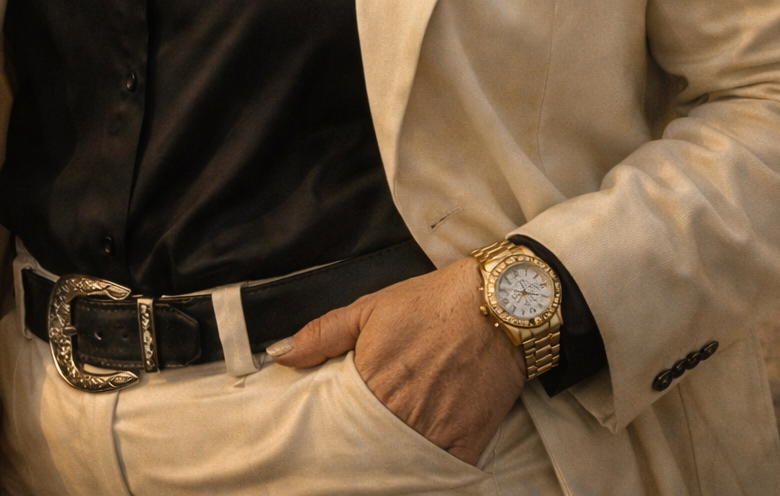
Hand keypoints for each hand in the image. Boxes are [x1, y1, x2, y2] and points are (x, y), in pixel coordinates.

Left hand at [269, 257, 525, 464]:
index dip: (325, 438)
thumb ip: (323, 333)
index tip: (313, 447)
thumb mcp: (371, 307)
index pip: (335, 427)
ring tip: (373, 461)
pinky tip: (410, 470)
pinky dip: (422, 476)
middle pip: (363, 452)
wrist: (498, 305)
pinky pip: (437, 476)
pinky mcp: (466, 444)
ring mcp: (435, 432)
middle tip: (339, 460)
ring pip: (397, 467)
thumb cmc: (432, 302)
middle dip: (351, 456)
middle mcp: (401, 412)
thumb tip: (280, 355)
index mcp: (372, 380)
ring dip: (384, 465)